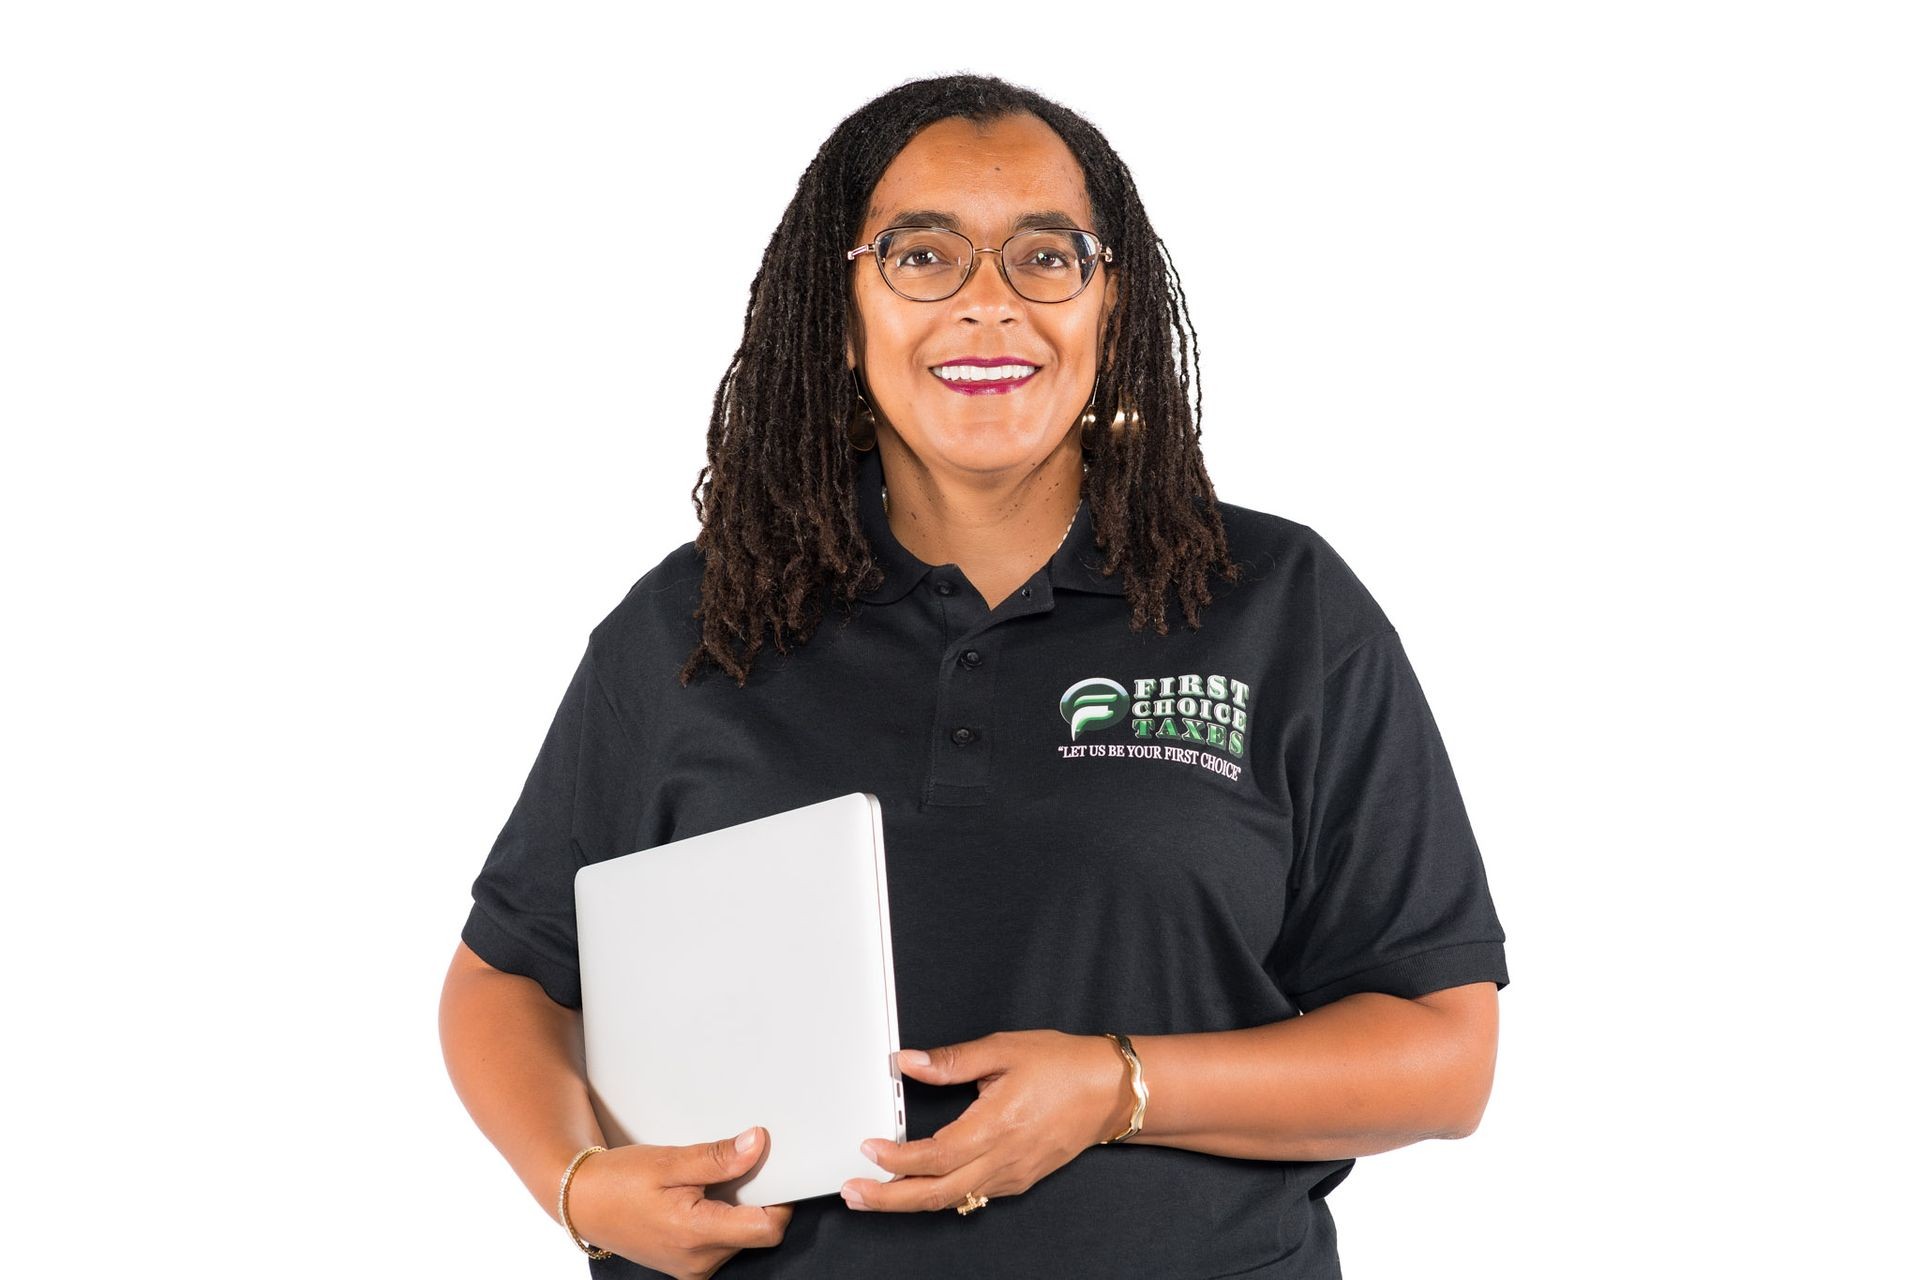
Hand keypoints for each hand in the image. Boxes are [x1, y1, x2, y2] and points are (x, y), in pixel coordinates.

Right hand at [567, 1129, 792, 1279]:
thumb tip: (757, 1144)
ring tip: (708, 1182)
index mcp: (696, 1235)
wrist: (581, 1202)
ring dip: (737, 1209)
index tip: (775, 1169)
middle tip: (736, 1166)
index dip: (780, 1199)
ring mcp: (692, 1267)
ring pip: (740, 1238)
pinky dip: (721, 1218)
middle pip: (756, 1232)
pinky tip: (700, 1197)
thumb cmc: (618, 1181)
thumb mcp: (668, 1161)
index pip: (766, 1229)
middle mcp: (698, 1260)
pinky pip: (721, 1243)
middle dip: (756, 1198)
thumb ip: (716, 1158)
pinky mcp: (687, 1265)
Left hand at [841, 1030, 1125, 1213]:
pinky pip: (973, 1196)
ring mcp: (1012, 1175)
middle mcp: (1003, 1160)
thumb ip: (952, 1061)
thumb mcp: (1004, 1050)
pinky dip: (941, 1196)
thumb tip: (907, 1062)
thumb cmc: (1062, 1066)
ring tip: (875, 1194)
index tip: (868, 1150)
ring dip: (910, 1201)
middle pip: (936, 1194)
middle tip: (853, 1195)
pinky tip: (922, 1187)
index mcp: (996, 1126)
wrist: (1110, 1092)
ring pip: (953, 1200)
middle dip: (889, 1199)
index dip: (896, 1159)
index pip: (935, 1157)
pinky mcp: (1020, 1180)